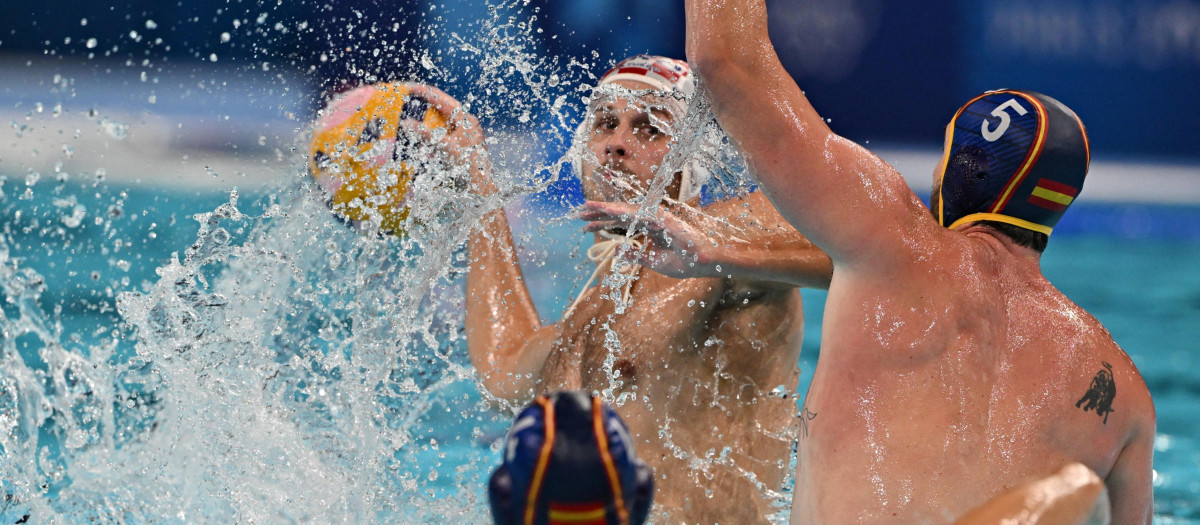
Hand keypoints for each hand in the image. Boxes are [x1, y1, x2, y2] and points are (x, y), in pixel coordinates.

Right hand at [404, 84, 495, 194]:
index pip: (443, 100)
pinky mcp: (460, 144)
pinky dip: (432, 134)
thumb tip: (407, 123)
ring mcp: (464, 134)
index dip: (427, 93)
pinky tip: (423, 136)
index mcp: (465, 119)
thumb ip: (426, 134)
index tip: (412, 87)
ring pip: (442, 121)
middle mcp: (466, 123)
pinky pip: (443, 134)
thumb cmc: (467, 163)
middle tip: (409, 99)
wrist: (480, 184)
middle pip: (442, 109)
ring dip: (428, 120)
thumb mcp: (445, 146)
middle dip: (426, 105)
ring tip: (412, 115)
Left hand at [579, 200, 726, 278]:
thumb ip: (635, 255)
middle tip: (579, 213)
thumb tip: (616, 252)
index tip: (586, 225)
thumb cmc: (685, 262)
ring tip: (587, 207)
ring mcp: (656, 217)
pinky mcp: (661, 218)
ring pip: (625, 210)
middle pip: (619, 214)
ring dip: (606, 208)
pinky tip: (606, 210)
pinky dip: (620, 211)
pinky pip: (637, 213)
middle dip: (599, 213)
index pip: (621, 224)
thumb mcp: (653, 261)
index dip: (603, 223)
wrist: (705, 262)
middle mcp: (650, 220)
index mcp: (649, 229)